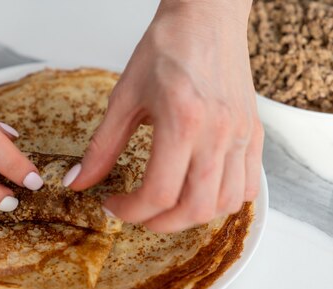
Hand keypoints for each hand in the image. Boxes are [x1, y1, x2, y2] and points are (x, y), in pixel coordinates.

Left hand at [68, 0, 262, 232]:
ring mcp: (241, 135)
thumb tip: (79, 182)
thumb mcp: (124, 96)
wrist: (206, 16)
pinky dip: (223, 201)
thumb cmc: (167, 47)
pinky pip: (247, 186)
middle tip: (138, 213)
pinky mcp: (253, 134)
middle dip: (159, 223)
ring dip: (192, 216)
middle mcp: (218, 132)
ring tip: (167, 205)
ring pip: (225, 204)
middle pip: (195, 208)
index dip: (130, 211)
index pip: (159, 192)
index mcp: (182, 120)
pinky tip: (199, 191)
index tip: (113, 205)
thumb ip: (102, 146)